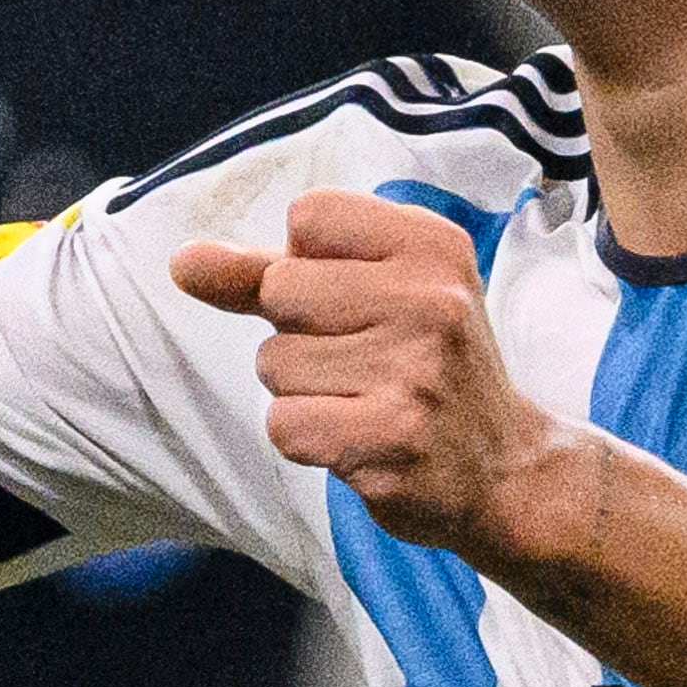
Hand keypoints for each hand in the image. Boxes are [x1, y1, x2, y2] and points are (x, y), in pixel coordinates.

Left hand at [173, 189, 577, 558]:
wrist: (505, 470)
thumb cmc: (423, 368)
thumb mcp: (368, 296)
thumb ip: (268, 271)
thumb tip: (182, 261)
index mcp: (433, 246)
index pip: (309, 216)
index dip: (309, 264)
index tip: (360, 301)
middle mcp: (432, 301)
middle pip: (281, 289)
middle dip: (297, 333)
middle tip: (365, 362)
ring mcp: (415, 372)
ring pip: (274, 363)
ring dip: (301, 391)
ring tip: (364, 401)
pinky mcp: (391, 440)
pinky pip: (283, 425)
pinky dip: (306, 438)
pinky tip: (359, 439)